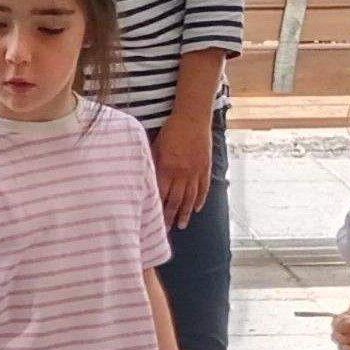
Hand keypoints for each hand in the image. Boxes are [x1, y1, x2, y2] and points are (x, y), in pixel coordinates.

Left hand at [150, 107, 213, 230]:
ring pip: (190, 198)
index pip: (160, 194)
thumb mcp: (155, 145)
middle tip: (164, 231)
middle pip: (175, 201)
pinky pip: (203, 188)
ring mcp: (195, 172)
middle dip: (169, 217)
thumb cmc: (171, 129)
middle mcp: (181, 173)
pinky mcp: (205, 168)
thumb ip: (151, 163)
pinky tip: (197, 209)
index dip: (155, 209)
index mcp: (166, 168)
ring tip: (181, 225)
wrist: (193, 117)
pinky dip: (200, 200)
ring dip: (185, 213)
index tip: (151, 220)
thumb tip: (144, 178)